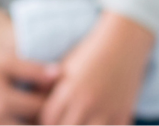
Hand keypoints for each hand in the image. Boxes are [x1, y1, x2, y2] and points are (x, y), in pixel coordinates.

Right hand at [0, 14, 55, 124]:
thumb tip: (60, 76)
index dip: (52, 102)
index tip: (56, 96)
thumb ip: (33, 70)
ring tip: (32, 117)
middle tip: (51, 114)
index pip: (40, 109)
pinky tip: (12, 119)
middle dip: (41, 122)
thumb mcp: (5, 61)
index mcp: (2, 102)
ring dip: (24, 124)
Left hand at [38, 11, 155, 124]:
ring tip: (80, 120)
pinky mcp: (123, 115)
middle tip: (65, 117)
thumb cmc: (91, 53)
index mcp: (70, 91)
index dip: (46, 121)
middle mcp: (87, 103)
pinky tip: (97, 121)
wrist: (125, 41)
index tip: (49, 118)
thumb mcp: (65, 68)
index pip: (48, 120)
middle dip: (63, 124)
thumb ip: (47, 89)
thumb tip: (32, 109)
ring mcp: (107, 111)